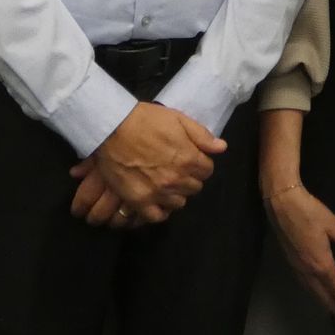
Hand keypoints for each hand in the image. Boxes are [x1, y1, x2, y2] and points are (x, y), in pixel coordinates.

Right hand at [74, 103, 223, 224]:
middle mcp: (177, 180)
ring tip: (164, 182)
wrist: (113, 127)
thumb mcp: (178, 118)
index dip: (199, 163)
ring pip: (179, 203)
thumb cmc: (146, 120)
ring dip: (175, 193)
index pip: (207, 171)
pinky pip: (158, 216)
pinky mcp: (140, 201)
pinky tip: (156, 200)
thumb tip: (222, 148)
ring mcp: (158, 193)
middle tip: (175, 168)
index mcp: (189, 159)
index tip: (189, 158)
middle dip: (188, 178)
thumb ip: (202, 135)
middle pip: (194, 187)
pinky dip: (160, 210)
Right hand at [265, 181, 334, 325]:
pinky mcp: (290, 262)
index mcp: (322, 263)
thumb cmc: (311, 211)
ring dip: (324, 305)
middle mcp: (308, 271)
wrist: (281, 202)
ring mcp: (297, 268)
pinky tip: (316, 294)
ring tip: (334, 314)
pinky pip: (304, 286)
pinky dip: (313, 295)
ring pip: (313, 293)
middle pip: (324, 297)